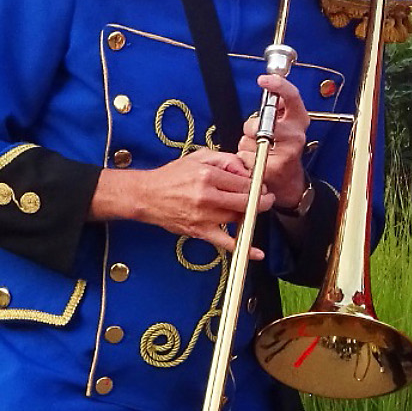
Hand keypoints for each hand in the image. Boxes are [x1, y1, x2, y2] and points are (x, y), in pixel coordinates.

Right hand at [90, 149, 267, 257]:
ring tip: (248, 209)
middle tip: (266, 199)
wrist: (145, 195)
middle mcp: (207, 195)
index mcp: (207, 174)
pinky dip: (244, 249)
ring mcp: (204, 215)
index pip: (245, 182)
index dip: (257, 185)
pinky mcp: (200, 231)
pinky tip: (257, 253)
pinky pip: (226, 243)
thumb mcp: (197, 157)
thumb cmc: (172, 176)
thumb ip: (225, 159)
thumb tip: (246, 170)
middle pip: (247, 201)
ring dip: (250, 215)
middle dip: (262, 200)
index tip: (260, 187)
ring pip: (239, 218)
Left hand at [238, 73, 309, 210]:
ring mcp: (287, 153)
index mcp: (299, 121)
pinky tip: (256, 162)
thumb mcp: (284, 125)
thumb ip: (276, 108)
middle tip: (258, 134)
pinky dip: (245, 159)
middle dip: (251, 128)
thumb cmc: (283, 151)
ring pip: (250, 140)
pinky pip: (245, 156)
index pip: (292, 97)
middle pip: (261, 122)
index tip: (263, 80)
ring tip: (259, 151)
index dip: (278, 85)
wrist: (288, 182)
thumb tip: (267, 86)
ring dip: (247, 145)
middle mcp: (296, 136)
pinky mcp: (273, 169)